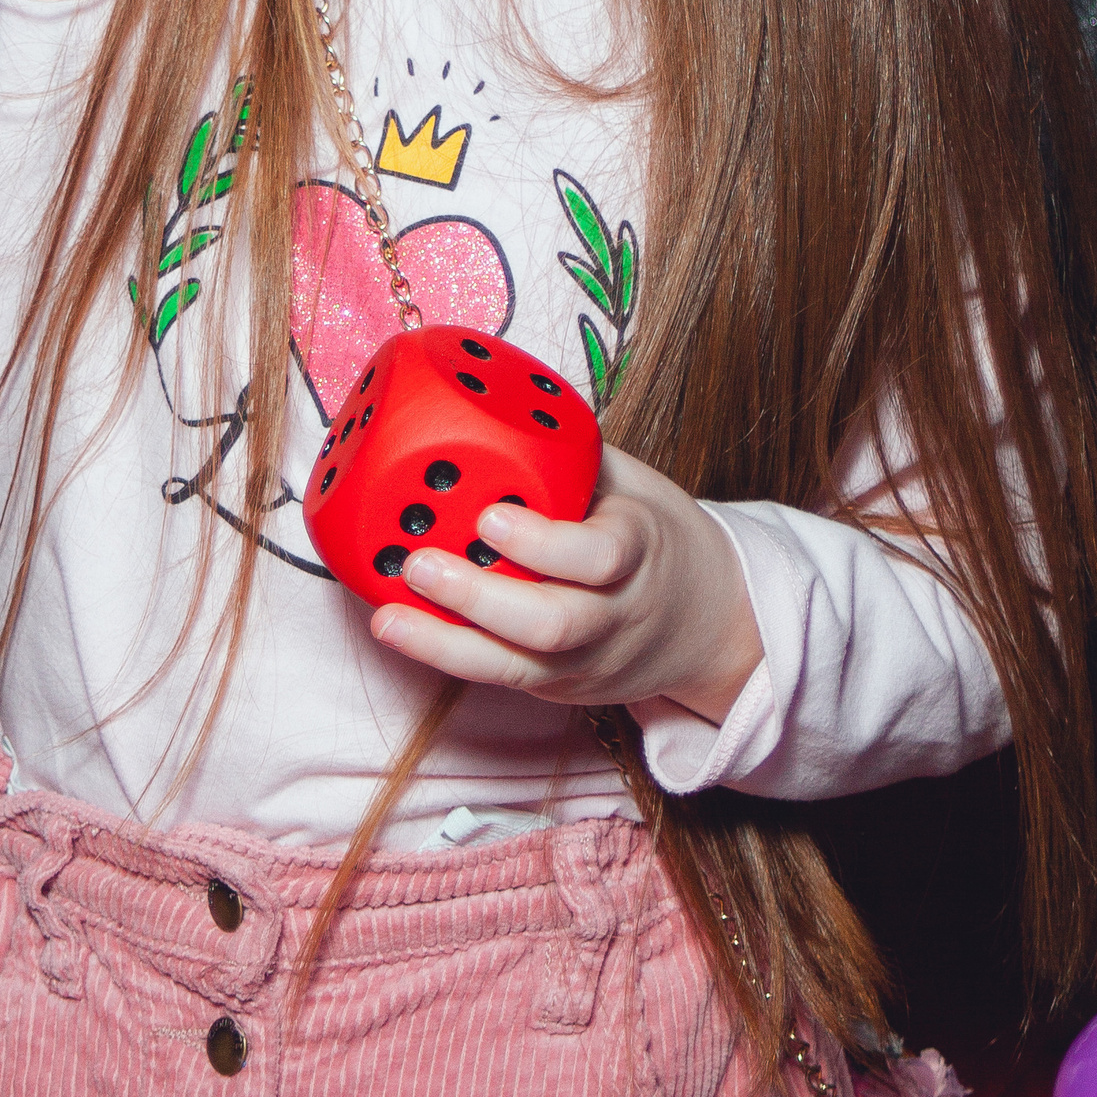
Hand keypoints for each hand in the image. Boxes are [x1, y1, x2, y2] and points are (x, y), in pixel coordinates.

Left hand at [368, 442, 763, 721]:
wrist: (708, 624)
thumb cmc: (652, 536)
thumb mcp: (634, 486)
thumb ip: (573, 461)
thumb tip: (496, 409)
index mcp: (639, 551)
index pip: (600, 557)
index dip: (544, 543)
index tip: (490, 518)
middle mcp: (613, 616)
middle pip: (552, 625)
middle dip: (479, 599)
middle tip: (418, 564)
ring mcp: (584, 661)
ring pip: (517, 667)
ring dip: (445, 644)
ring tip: (388, 618)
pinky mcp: (556, 688)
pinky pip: (500, 677)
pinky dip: (447, 655)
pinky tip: (399, 630)